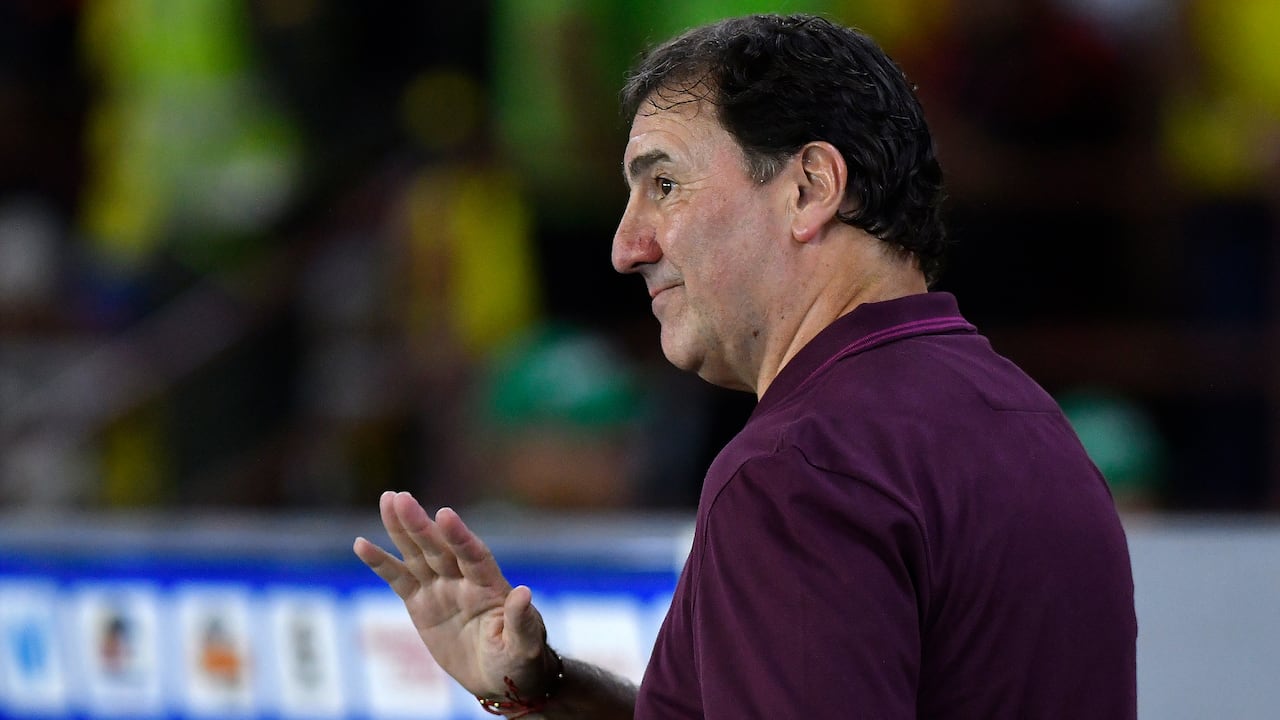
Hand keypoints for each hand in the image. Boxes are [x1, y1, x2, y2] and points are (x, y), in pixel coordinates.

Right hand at [353, 491, 549, 697]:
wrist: (500, 676)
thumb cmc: (520, 659)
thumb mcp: (524, 644)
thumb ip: (521, 619)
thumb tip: (524, 592)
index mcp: (490, 585)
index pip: (473, 555)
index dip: (459, 536)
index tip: (444, 515)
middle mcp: (463, 579)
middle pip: (439, 547)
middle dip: (420, 525)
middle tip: (401, 497)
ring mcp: (441, 588)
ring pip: (417, 554)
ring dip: (401, 528)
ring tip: (387, 500)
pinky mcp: (421, 603)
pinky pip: (398, 580)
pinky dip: (381, 563)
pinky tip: (361, 544)